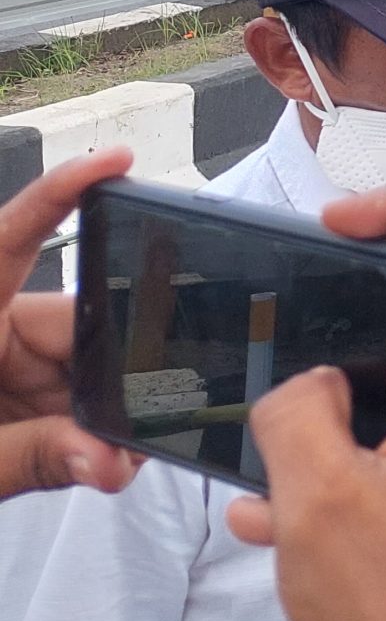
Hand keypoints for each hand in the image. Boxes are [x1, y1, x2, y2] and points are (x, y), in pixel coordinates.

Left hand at [0, 147, 143, 498]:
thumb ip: (30, 459)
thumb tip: (111, 458)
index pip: (9, 241)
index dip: (58, 195)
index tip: (113, 161)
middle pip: (71, 323)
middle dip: (113, 368)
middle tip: (138, 425)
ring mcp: (5, 367)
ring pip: (83, 370)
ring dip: (102, 413)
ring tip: (113, 459)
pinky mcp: (20, 403)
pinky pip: (73, 405)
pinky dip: (91, 433)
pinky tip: (104, 459)